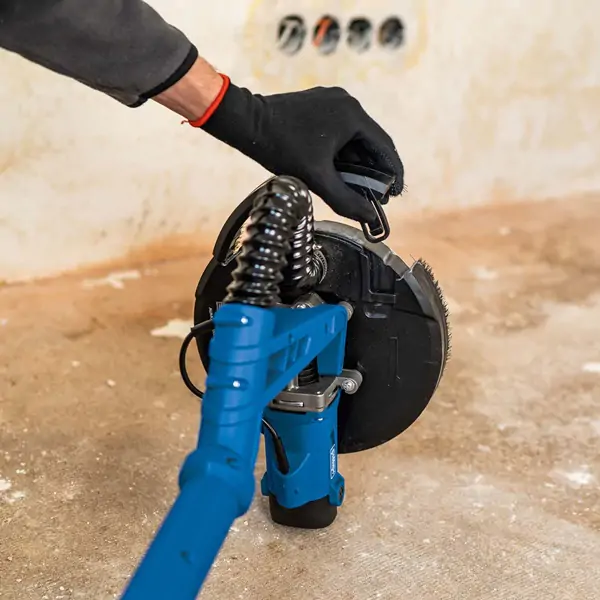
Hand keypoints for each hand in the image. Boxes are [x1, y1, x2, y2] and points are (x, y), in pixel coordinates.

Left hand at [200, 79, 403, 221]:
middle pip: (370, 143)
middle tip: (375, 196)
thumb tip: (368, 216)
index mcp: (353, 115)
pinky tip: (337, 171)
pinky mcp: (319, 105)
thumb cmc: (281, 146)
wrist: (247, 122)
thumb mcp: (316, 178)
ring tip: (355, 188)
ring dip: (356, 163)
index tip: (396, 193)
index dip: (393, 173)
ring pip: (353, 139)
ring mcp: (332, 101)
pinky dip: (342, 153)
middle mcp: (347, 103)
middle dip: (373, 171)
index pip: (385, 147)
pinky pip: (339, 132)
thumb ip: (345, 199)